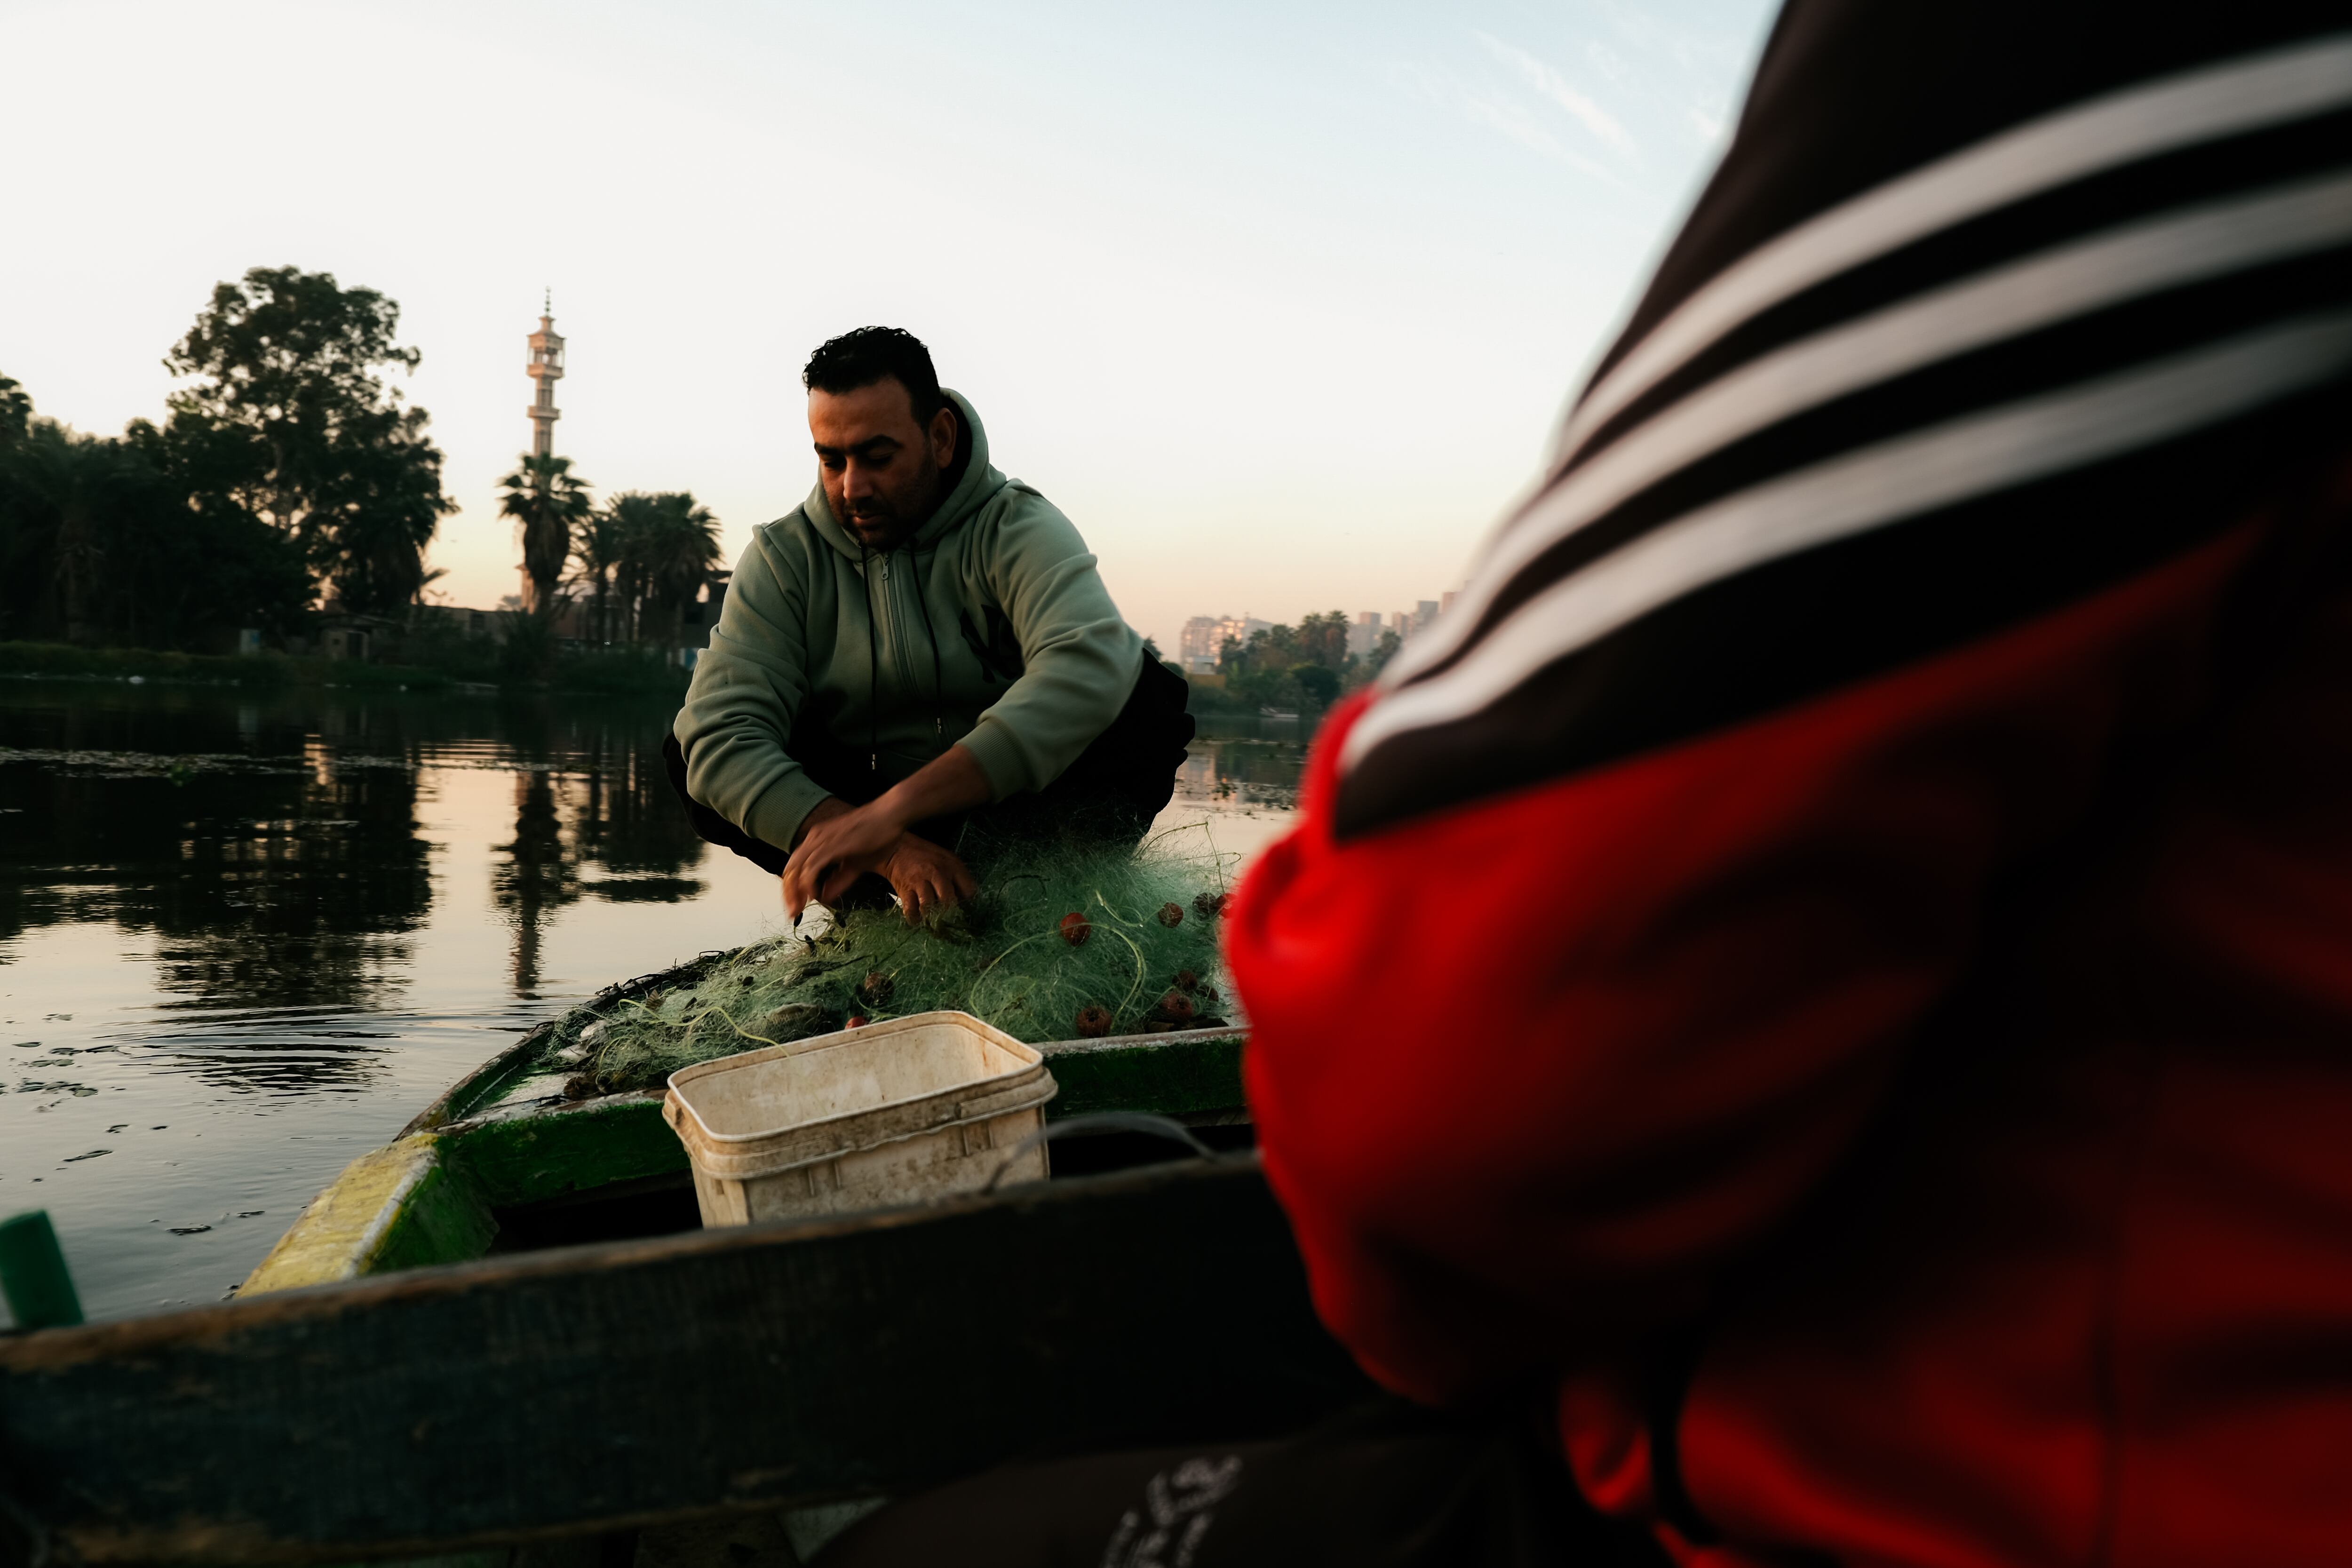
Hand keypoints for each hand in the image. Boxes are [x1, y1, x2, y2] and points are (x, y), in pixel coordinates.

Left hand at [780, 746, 995, 922]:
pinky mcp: (832, 844)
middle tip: (793, 912)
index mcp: (819, 839)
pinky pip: (812, 867)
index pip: (796, 866)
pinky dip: (808, 882)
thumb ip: (839, 880)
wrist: (891, 814)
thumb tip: (824, 896)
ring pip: (797, 868)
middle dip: (788, 892)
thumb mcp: (856, 864)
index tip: (797, 905)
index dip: (792, 887)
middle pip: (790, 868)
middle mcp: (815, 837)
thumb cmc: (878, 834)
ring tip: (799, 908)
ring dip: (795, 891)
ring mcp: (822, 839)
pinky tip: (813, 895)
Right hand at [879, 834, 977, 925]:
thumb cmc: (926, 856)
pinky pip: (911, 910)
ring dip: (932, 916)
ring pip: (929, 907)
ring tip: (933, 918)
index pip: (969, 890)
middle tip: (947, 916)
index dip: (967, 901)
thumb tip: (964, 900)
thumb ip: (958, 878)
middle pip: (949, 900)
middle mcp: (937, 874)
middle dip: (949, 912)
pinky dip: (915, 918)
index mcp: (952, 866)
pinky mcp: (905, 891)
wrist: (897, 848)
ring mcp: (920, 882)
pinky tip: (918, 918)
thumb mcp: (948, 859)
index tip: (963, 905)